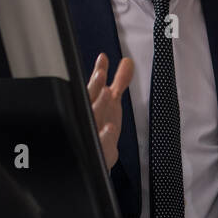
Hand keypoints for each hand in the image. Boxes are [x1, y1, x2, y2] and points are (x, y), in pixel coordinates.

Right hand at [87, 52, 133, 168]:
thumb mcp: (112, 102)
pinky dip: (104, 135)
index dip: (98, 73)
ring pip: (92, 117)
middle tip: (100, 73)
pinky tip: (110, 128)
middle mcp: (90, 116)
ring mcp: (93, 131)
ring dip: (98, 105)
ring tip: (106, 92)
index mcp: (93, 103)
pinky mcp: (99, 148)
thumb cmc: (101, 127)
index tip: (103, 59)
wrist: (96, 158)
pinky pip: (100, 142)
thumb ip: (120, 82)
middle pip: (89, 99)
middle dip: (93, 86)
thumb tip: (128, 61)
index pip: (93, 86)